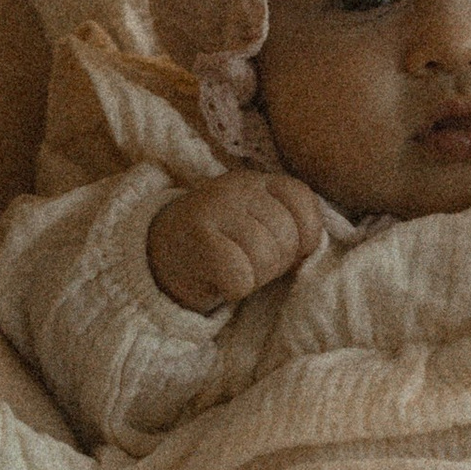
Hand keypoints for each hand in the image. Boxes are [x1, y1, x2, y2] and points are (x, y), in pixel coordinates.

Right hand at [146, 170, 330, 312]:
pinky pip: (240, 276)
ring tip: (237, 271)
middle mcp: (234, 189)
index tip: (288, 249)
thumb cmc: (219, 244)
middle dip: (279, 261)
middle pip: (287, 235)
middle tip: (252, 264)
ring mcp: (214, 213)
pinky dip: (235, 288)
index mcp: (255, 181)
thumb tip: (315, 247)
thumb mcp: (253, 219)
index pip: (302, 199)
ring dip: (257, 276)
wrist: (155, 255)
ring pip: (266, 256)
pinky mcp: (199, 243)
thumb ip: (287, 220)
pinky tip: (220, 281)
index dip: (306, 234)